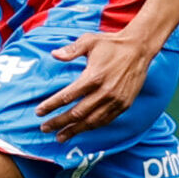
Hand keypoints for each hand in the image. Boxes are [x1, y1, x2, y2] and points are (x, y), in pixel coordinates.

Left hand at [36, 30, 157, 138]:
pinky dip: (92, 127)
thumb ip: (71, 50)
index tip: (39, 112)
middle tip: (44, 128)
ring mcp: (115, 100)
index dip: (51, 105)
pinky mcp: (124, 104)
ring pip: (91, 121)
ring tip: (60, 137)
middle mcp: (104, 92)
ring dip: (74, 130)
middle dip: (59, 122)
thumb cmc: (112, 44)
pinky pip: (105, 120)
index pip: (68, 96)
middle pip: (77, 113)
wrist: (139, 49)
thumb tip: (54, 54)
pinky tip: (81, 130)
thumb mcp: (90, 41)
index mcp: (93, 77)